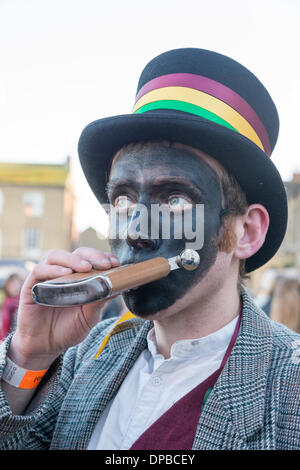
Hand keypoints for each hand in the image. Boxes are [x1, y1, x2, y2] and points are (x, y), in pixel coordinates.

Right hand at [8, 247, 119, 369]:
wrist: (46, 346)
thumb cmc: (68, 328)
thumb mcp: (90, 316)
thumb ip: (100, 300)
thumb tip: (119, 285)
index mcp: (80, 277)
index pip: (92, 259)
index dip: (103, 257)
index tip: (115, 263)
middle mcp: (64, 273)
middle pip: (77, 253)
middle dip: (93, 256)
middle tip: (105, 264)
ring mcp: (46, 277)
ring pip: (57, 256)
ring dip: (73, 259)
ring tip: (86, 267)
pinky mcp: (32, 285)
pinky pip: (39, 270)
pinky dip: (52, 270)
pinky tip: (64, 274)